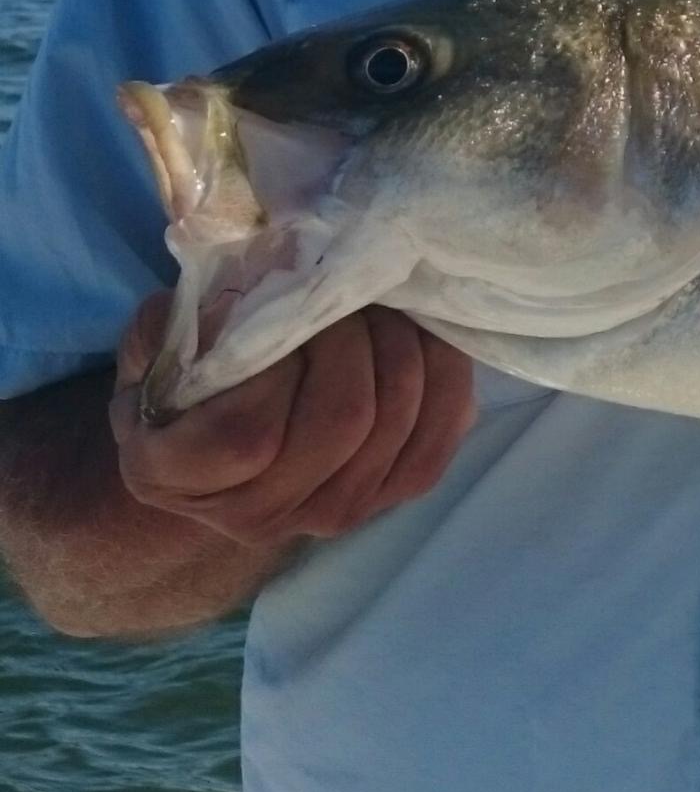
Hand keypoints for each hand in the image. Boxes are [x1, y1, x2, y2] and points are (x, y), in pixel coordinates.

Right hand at [107, 291, 477, 547]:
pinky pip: (443, 432)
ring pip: (396, 422)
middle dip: (354, 339)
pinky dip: (443, 373)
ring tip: (378, 306)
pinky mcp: (394, 494)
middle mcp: (255, 514)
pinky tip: (420, 337)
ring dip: (401, 345)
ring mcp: (330, 513)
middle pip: (341, 423)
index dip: (280, 365)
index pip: (247, 436)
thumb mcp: (165, 338)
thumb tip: (266, 277)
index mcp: (174, 475)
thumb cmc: (188, 374)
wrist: (221, 434)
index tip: (283, 312)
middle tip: (345, 292)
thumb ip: (193, 317)